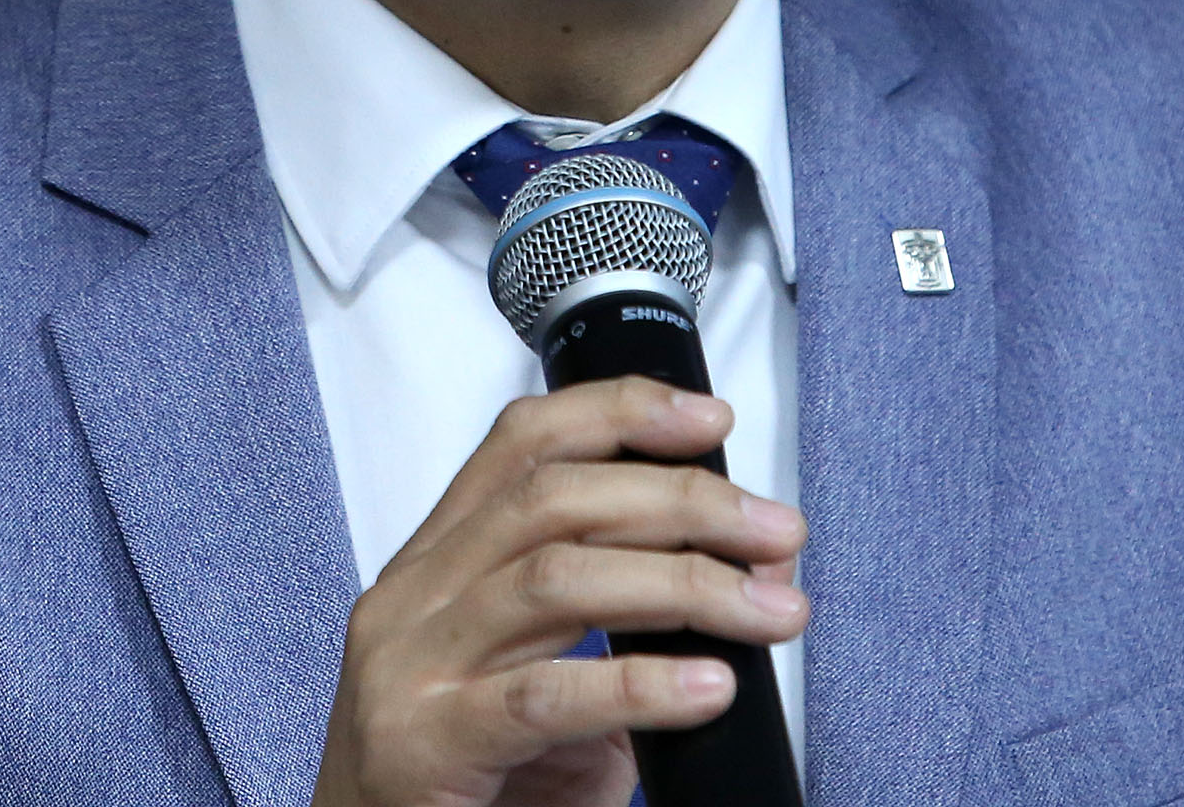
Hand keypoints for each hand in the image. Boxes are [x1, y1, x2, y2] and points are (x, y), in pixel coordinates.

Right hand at [308, 380, 807, 806]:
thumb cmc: (460, 784)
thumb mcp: (534, 683)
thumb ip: (614, 633)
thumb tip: (749, 585)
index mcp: (434, 566)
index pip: (519, 447)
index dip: (616, 413)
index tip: (708, 420)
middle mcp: (414, 598)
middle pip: (551, 501)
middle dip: (679, 500)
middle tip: (773, 531)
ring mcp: (410, 666)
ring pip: (553, 580)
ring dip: (682, 583)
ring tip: (769, 610)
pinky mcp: (424, 742)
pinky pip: (543, 697)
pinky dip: (639, 686)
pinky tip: (708, 688)